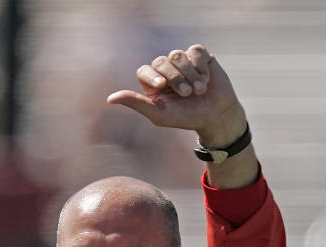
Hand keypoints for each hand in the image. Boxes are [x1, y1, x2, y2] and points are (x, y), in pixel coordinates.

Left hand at [106, 44, 245, 146]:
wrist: (214, 115)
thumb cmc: (184, 117)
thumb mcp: (158, 114)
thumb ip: (135, 103)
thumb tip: (110, 99)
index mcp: (152, 83)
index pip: (143, 70)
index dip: (152, 75)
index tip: (162, 85)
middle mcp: (165, 70)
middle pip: (161, 61)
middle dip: (175, 78)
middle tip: (186, 94)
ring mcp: (182, 62)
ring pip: (178, 55)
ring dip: (189, 74)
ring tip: (199, 90)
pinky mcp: (200, 56)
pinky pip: (196, 50)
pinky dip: (201, 66)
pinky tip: (206, 79)